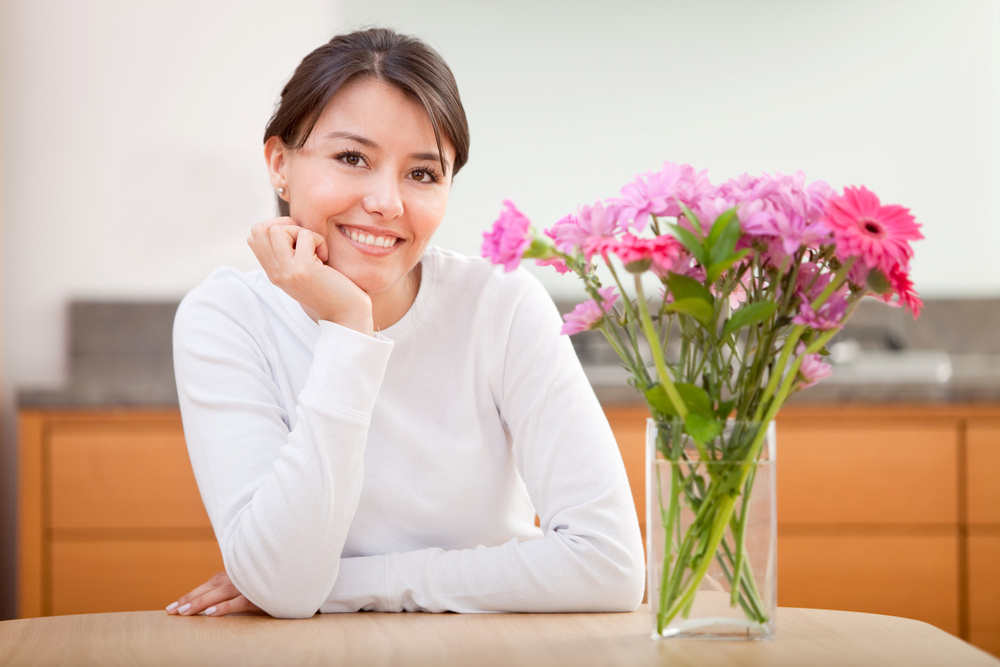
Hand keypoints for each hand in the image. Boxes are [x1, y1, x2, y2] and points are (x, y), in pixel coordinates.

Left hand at [165, 571, 264, 616]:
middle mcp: (236, 577)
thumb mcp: (245, 586)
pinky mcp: (257, 595)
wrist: (289, 579)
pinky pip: (237, 602)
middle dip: (188, 600)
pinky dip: (223, 607)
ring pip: (219, 594)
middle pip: (208, 589)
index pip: (205, 586)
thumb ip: (229, 591)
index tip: (172, 607)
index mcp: (232, 575)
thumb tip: (208, 606)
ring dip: (200, 603)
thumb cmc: (266, 585)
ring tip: (184, 612)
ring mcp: (246, 585)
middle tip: (171, 611)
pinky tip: (210, 614)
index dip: (188, 596)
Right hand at [248, 218, 373, 333]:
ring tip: (315, 249)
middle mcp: (275, 272)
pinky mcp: (303, 270)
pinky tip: (326, 258)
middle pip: (259, 229)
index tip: (298, 241)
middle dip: (285, 224)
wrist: (346, 316)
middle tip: (306, 241)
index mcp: (273, 272)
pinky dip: (319, 240)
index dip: (277, 227)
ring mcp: (287, 271)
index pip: (255, 236)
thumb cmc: (333, 289)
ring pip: (277, 229)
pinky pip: (305, 236)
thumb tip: (289, 224)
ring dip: (301, 231)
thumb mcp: (304, 271)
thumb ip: (291, 254)